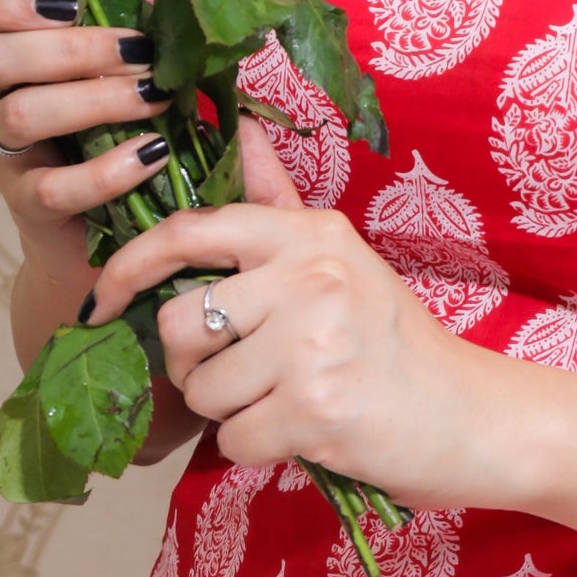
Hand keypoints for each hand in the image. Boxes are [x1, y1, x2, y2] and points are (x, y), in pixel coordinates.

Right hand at [0, 0, 169, 293]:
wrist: (92, 213)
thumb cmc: (95, 106)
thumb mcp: (100, 52)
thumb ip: (114, 14)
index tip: (69, 2)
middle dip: (74, 48)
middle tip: (140, 51)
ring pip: (20, 115)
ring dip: (95, 100)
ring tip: (154, 96)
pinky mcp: (24, 203)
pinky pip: (53, 188)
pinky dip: (107, 170)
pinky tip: (152, 152)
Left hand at [88, 117, 502, 509]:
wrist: (472, 416)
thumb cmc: (396, 342)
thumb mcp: (342, 259)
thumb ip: (279, 202)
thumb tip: (240, 128)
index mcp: (310, 235)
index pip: (192, 230)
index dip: (131, 264)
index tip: (103, 297)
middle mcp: (308, 277)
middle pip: (178, 323)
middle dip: (194, 364)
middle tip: (244, 374)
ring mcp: (311, 343)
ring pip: (201, 389)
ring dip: (230, 411)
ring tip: (285, 400)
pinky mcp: (313, 410)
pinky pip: (231, 440)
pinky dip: (256, 449)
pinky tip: (302, 433)